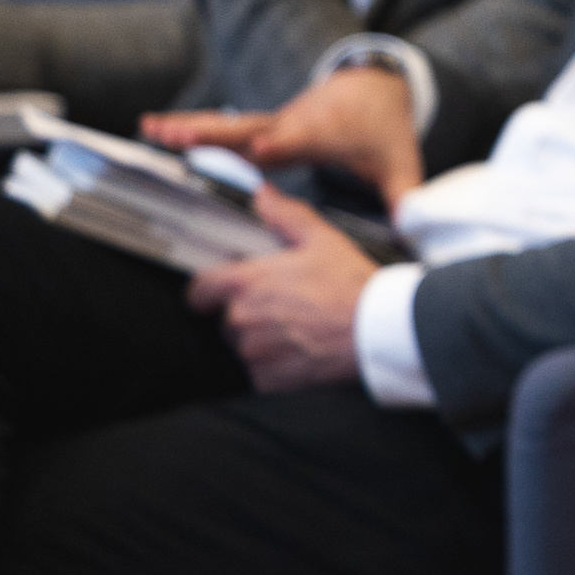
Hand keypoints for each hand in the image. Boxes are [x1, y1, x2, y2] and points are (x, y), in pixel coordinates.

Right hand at [143, 64, 424, 204]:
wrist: (375, 84)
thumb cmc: (384, 129)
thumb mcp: (401, 163)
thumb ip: (405, 196)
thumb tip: (416, 229)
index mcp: (321, 133)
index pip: (293, 140)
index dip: (276, 145)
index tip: (257, 148)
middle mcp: (290, 125)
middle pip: (246, 129)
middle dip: (212, 132)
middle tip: (174, 135)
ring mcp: (273, 123)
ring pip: (227, 126)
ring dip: (189, 127)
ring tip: (150, 128)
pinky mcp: (262, 126)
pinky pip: (224, 129)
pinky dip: (191, 128)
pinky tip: (155, 130)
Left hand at [184, 190, 375, 390]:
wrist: (376, 331)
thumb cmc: (351, 286)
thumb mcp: (321, 239)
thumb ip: (285, 216)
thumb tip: (263, 196)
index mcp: (246, 283)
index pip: (199, 290)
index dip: (206, 291)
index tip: (215, 294)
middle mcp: (242, 319)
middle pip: (225, 319)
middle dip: (246, 314)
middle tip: (280, 309)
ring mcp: (254, 351)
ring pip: (244, 346)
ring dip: (261, 340)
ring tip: (295, 330)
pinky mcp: (268, 379)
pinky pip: (260, 372)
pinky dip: (275, 365)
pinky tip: (300, 351)